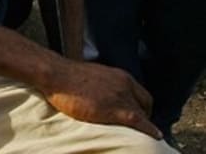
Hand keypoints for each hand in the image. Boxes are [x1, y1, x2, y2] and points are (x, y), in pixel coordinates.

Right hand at [41, 59, 160, 138]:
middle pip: (145, 104)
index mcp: (119, 76)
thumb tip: (99, 93)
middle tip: (139, 127)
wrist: (56, 75)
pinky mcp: (116, 110)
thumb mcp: (91, 76)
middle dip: (145, 115)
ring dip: (145, 126)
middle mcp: (125, 85)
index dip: (141, 105)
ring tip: (143, 136)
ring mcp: (121, 97)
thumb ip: (102, 83)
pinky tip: (154, 137)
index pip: (140, 93)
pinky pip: (139, 123)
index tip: (138, 114)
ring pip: (143, 115)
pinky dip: (149, 131)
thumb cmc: (66, 76)